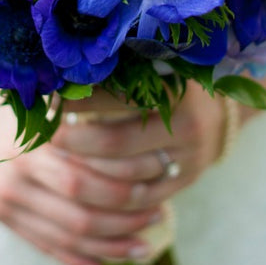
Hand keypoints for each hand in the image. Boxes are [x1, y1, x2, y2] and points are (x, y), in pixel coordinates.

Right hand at [0, 84, 166, 264]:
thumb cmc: (8, 92)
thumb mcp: (41, 95)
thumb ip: (80, 115)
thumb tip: (138, 125)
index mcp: (30, 145)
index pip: (87, 180)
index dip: (126, 186)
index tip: (158, 179)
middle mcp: (15, 179)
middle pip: (80, 215)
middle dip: (125, 219)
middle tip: (159, 212)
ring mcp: (5, 202)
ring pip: (66, 237)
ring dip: (109, 245)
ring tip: (143, 244)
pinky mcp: (0, 215)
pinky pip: (43, 245)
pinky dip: (76, 258)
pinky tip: (103, 263)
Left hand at [51, 82, 226, 213]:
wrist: (220, 109)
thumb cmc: (174, 77)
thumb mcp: (155, 64)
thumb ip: (117, 70)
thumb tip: (59, 72)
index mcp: (177, 88)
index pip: (116, 97)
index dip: (79, 100)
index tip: (48, 98)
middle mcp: (187, 126)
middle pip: (116, 143)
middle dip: (74, 141)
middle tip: (45, 134)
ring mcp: (188, 160)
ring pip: (124, 178)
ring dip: (85, 172)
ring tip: (56, 161)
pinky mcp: (184, 183)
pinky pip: (138, 200)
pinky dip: (107, 197)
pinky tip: (81, 186)